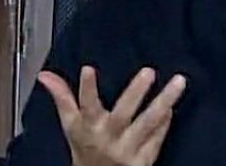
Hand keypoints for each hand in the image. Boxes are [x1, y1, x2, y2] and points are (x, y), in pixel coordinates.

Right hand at [37, 66, 186, 165]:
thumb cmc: (86, 149)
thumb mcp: (72, 125)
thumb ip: (63, 98)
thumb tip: (45, 75)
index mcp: (89, 127)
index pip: (85, 106)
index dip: (86, 89)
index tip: (88, 69)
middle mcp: (108, 138)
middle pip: (122, 114)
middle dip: (135, 93)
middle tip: (149, 71)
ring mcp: (127, 150)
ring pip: (148, 124)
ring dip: (164, 102)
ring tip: (179, 81)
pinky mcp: (143, 161)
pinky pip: (156, 139)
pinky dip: (164, 123)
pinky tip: (171, 108)